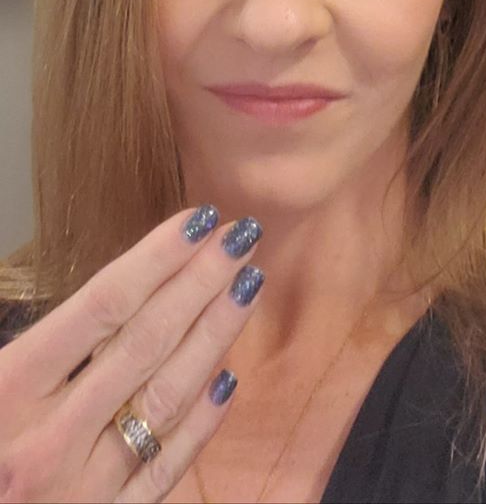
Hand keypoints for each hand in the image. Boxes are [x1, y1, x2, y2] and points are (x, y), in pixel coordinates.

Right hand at [0, 206, 264, 502]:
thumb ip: (36, 345)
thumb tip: (116, 295)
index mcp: (6, 390)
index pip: (104, 305)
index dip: (159, 257)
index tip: (200, 220)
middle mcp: (47, 439)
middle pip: (145, 342)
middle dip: (200, 282)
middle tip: (242, 238)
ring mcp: (79, 489)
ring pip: (165, 399)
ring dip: (214, 336)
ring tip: (248, 286)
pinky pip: (164, 470)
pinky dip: (200, 424)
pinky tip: (229, 379)